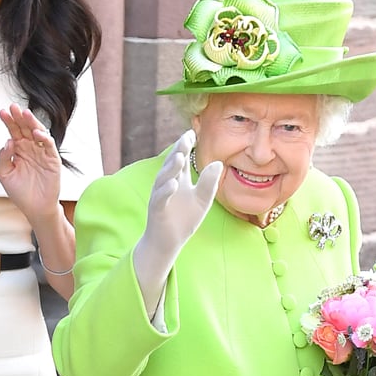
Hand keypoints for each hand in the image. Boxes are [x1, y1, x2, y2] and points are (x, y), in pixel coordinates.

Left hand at [0, 104, 61, 224]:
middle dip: (20, 117)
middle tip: (13, 108)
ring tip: (25, 114)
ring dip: (32, 123)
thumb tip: (7, 141)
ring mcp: (42, 152)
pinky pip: (49, 146)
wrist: (35, 208)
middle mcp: (31, 148)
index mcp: (18, 149)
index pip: (13, 131)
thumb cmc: (20, 192)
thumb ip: (3, 157)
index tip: (2, 112)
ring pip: (38, 133)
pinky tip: (36, 133)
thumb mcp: (4, 174)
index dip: (8, 121)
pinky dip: (44, 138)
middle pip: (25, 128)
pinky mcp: (53, 159)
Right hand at [133, 129, 221, 316]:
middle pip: (172, 164)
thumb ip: (208, 183)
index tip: (193, 133)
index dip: (185, 146)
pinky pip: (161, 198)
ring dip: (171, 167)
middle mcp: (166, 184)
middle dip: (178, 151)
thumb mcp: (202, 200)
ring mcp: (160, 196)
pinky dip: (166, 190)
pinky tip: (173, 183)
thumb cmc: (184, 220)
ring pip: (164, 178)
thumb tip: (218, 162)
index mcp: (178, 180)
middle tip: (186, 138)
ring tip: (180, 157)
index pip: (181, 159)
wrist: (169, 242)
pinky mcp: (157, 210)